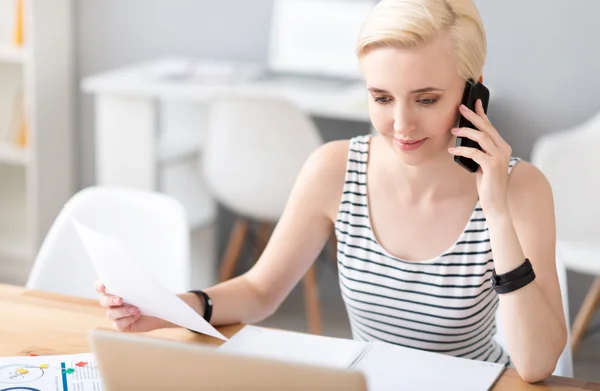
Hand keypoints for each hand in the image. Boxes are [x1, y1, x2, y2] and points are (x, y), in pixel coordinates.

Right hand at [95, 281, 168, 331]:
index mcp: (116, 290)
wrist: (163, 311)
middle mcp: (113, 302)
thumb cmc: (154, 295)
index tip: (103, 287)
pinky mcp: (122, 325)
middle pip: (103, 301)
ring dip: (123, 311)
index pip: (101, 286)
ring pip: (111, 313)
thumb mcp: (146, 286)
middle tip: (120, 300)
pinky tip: (137, 316)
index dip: (99, 286)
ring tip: (136, 309)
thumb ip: (136, 282)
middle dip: (110, 300)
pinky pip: (118, 324)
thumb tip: (134, 273)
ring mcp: (116, 314)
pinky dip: (127, 319)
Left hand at [448, 100, 511, 215]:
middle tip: (460, 107)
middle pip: (486, 127)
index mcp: (502, 146)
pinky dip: (462, 149)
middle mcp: (503, 149)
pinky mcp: (492, 165)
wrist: (495, 201)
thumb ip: (479, 151)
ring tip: (453, 130)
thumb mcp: (483, 163)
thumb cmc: (488, 183)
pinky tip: (452, 149)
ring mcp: (499, 156)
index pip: (490, 126)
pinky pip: (474, 152)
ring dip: (466, 131)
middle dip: (473, 116)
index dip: (482, 113)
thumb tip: (464, 140)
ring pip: (481, 137)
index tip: (474, 102)